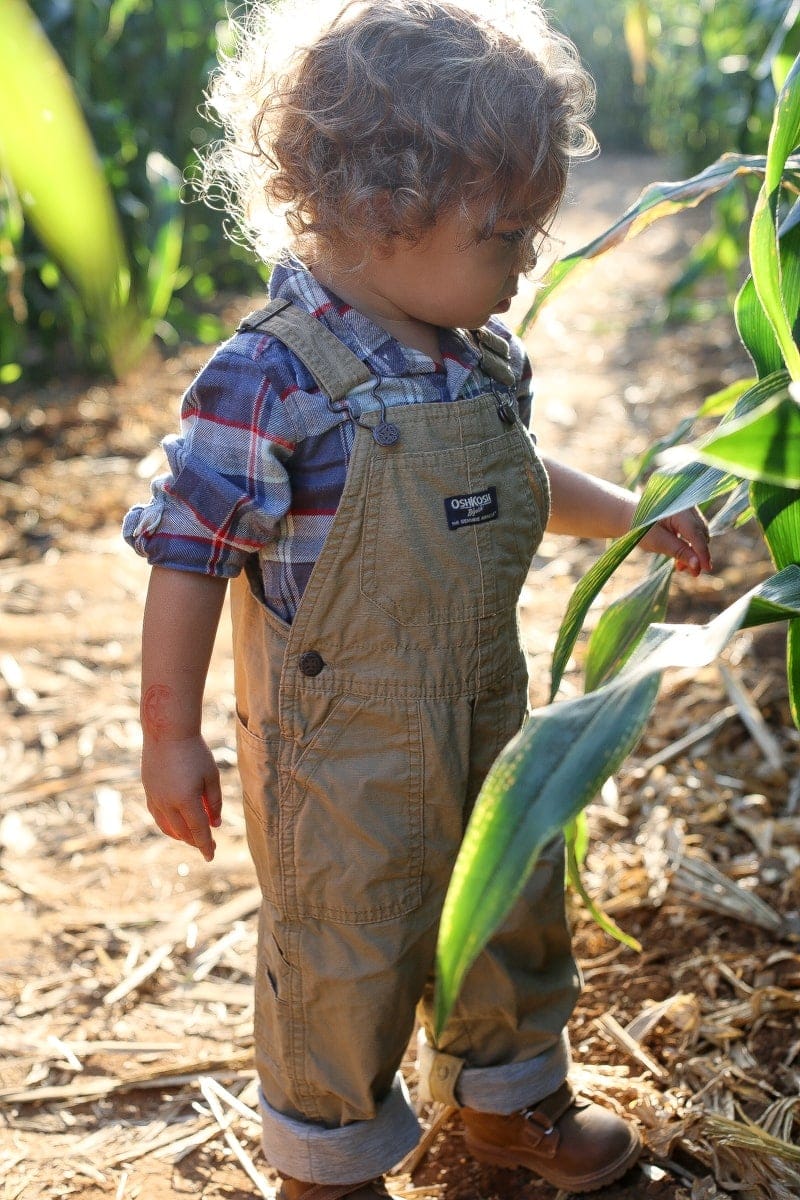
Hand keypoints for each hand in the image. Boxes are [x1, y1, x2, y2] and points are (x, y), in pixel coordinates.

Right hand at [141, 734, 221, 861]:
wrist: (166, 732)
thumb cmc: (195, 752)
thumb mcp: (211, 776)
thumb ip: (214, 802)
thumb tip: (215, 824)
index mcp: (186, 800)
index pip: (198, 831)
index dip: (206, 845)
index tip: (211, 856)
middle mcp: (168, 804)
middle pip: (183, 832)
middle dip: (196, 841)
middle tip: (208, 845)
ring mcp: (155, 799)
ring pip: (168, 827)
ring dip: (181, 836)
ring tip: (193, 838)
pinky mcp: (148, 792)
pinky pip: (158, 817)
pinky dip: (168, 825)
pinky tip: (176, 825)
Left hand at [639, 507, 711, 576]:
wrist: (631, 516)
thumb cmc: (642, 528)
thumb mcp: (658, 542)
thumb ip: (679, 552)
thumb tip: (698, 566)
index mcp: (678, 510)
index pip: (696, 533)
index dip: (702, 552)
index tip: (707, 568)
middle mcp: (688, 507)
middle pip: (701, 534)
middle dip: (698, 554)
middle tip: (692, 573)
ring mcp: (690, 511)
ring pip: (700, 535)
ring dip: (694, 552)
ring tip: (680, 567)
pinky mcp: (689, 517)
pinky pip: (695, 533)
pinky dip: (689, 547)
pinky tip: (680, 561)